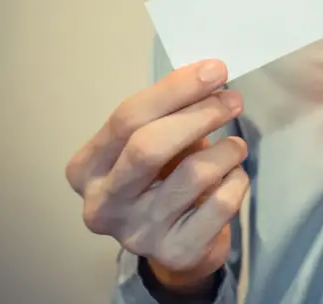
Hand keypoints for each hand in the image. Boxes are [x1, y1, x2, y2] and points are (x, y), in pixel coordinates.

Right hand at [65, 60, 249, 291]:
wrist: (178, 243)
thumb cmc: (164, 180)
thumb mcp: (154, 143)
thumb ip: (169, 113)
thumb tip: (208, 73)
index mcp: (86, 168)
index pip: (127, 118)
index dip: (174, 90)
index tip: (214, 70)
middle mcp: (103, 204)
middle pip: (149, 146)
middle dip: (199, 115)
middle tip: (232, 100)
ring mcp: (138, 234)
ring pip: (193, 175)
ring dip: (227, 151)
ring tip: (236, 146)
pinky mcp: (176, 252)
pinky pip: (220, 204)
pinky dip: (236, 182)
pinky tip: (234, 177)